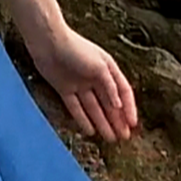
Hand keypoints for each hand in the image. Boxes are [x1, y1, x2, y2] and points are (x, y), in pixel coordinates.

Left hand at [30, 26, 137, 142]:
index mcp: (108, 69)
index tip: (132, 125)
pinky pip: (76, 107)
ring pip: (94, 107)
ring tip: (110, 138)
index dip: (129, 108)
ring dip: (103, 122)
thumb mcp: (100, 66)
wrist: (48, 42)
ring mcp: (80, 84)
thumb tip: (119, 105)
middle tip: (124, 137)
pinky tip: (90, 131)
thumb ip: (110, 86)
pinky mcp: (64, 88)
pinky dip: (83, 119)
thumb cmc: (76, 49)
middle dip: (117, 120)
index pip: (123, 91)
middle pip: (109, 102)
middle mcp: (95, 77)